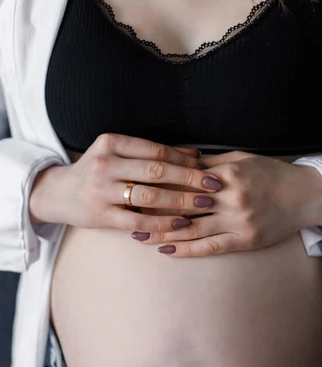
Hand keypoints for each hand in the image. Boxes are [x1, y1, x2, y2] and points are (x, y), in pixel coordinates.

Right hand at [28, 134, 222, 231]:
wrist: (61, 193)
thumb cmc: (100, 172)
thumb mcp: (120, 154)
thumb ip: (153, 153)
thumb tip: (195, 153)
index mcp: (112, 142)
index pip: (157, 150)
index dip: (185, 160)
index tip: (207, 167)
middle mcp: (105, 163)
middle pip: (156, 171)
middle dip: (190, 179)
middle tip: (214, 186)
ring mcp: (101, 189)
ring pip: (149, 195)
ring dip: (181, 201)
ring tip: (204, 204)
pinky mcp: (100, 214)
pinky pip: (138, 220)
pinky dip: (162, 222)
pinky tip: (181, 223)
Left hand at [135, 151, 321, 257]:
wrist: (306, 195)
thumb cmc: (272, 174)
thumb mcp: (242, 159)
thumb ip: (210, 163)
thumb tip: (178, 161)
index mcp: (227, 174)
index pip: (184, 179)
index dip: (157, 185)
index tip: (134, 187)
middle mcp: (231, 198)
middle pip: (183, 205)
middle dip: (152, 210)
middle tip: (125, 212)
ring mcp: (238, 221)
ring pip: (192, 229)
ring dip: (162, 233)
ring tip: (138, 235)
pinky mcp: (245, 240)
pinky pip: (210, 246)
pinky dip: (187, 249)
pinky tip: (167, 250)